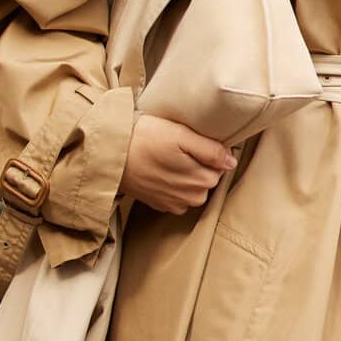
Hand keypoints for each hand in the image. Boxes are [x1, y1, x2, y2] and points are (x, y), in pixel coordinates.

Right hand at [120, 112, 237, 213]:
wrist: (110, 154)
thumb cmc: (145, 139)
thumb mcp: (181, 135)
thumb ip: (210, 150)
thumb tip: (231, 162)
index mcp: (200, 181)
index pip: (220, 168)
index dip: (209, 153)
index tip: (192, 143)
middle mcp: (190, 198)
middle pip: (208, 181)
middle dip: (199, 166)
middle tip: (177, 149)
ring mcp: (174, 204)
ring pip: (193, 190)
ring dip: (186, 176)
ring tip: (168, 159)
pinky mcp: (159, 204)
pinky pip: (177, 197)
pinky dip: (173, 186)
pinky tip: (160, 171)